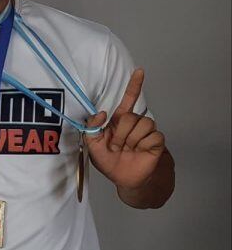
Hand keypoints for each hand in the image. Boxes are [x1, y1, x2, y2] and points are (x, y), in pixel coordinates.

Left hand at [85, 69, 165, 190]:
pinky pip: (153, 136)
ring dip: (131, 140)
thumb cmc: (109, 161)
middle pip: (130, 116)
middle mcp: (133, 123)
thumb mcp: (93, 146)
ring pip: (143, 124)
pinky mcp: (157, 141)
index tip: (139, 71)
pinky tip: (140, 151)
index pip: (128, 100)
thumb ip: (92, 128)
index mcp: (118, 121)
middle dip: (120, 134)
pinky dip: (143, 145)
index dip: (134, 85)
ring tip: (128, 150)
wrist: (124, 178)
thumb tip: (102, 113)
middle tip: (117, 146)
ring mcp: (146, 131)